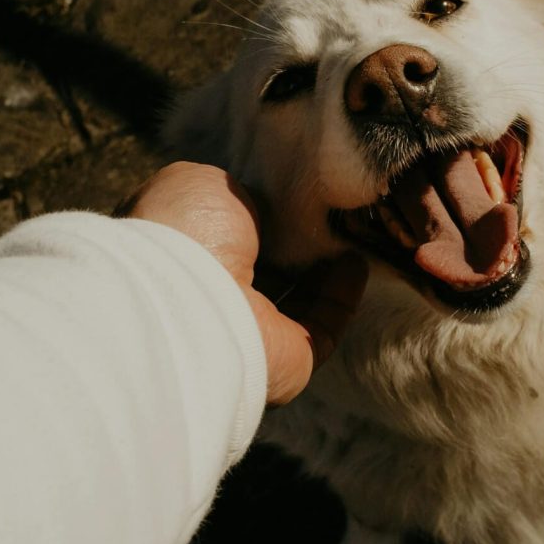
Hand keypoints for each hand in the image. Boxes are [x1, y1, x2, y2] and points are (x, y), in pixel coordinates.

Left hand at [121, 162, 367, 403]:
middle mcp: (214, 298)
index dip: (264, 217)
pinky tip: (357, 264)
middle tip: (332, 217)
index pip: (231, 238)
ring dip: (326, 271)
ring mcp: (250, 332)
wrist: (189, 299)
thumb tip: (262, 207)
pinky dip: (342, 297)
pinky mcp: (287, 358)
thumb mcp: (202, 185)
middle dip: (299, 244)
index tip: (295, 196)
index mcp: (186, 258)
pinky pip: (323, 327)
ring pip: (298, 301)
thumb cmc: (187, 233)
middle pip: (266, 270)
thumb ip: (234, 192)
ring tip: (354, 236)